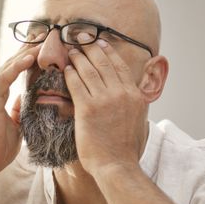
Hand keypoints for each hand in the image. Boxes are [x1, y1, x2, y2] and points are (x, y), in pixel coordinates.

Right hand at [0, 44, 40, 181]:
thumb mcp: (17, 126)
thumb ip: (19, 110)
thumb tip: (23, 98)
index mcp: (1, 96)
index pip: (17, 72)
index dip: (30, 58)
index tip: (47, 48)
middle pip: (13, 64)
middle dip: (29, 49)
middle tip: (46, 37)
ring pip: (8, 66)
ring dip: (26, 53)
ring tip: (42, 42)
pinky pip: (3, 78)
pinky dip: (16, 67)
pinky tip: (28, 58)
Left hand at [63, 40, 147, 175]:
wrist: (117, 165)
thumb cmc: (125, 148)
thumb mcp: (138, 120)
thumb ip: (133, 103)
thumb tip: (131, 95)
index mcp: (135, 96)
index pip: (120, 66)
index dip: (108, 52)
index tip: (100, 43)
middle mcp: (122, 94)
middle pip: (104, 63)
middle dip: (91, 48)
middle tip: (81, 38)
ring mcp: (105, 100)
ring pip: (89, 71)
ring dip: (78, 58)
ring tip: (71, 50)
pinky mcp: (88, 109)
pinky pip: (76, 84)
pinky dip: (70, 74)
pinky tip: (65, 69)